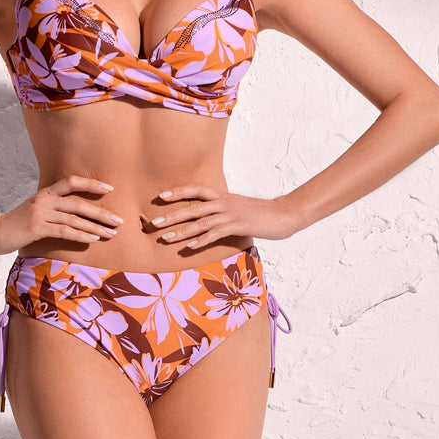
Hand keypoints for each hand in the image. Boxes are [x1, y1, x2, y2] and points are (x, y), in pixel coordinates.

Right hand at [0, 175, 123, 254]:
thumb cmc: (17, 224)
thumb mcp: (35, 211)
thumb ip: (53, 209)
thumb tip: (76, 216)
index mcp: (45, 193)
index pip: (72, 182)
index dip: (92, 183)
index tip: (110, 188)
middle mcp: (45, 200)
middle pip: (79, 202)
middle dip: (101, 212)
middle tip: (119, 220)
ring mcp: (41, 213)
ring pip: (75, 218)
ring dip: (96, 226)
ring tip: (111, 233)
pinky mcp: (37, 228)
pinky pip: (65, 230)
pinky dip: (81, 234)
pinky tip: (94, 239)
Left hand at [146, 185, 296, 249]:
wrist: (285, 214)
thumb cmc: (263, 214)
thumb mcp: (240, 208)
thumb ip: (225, 212)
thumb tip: (212, 220)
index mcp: (224, 197)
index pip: (197, 190)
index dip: (178, 192)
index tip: (160, 196)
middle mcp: (224, 203)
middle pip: (193, 208)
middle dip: (172, 216)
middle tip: (154, 223)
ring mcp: (231, 214)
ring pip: (201, 222)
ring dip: (182, 231)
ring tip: (165, 238)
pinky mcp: (239, 226)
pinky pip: (216, 234)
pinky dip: (202, 240)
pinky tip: (190, 247)